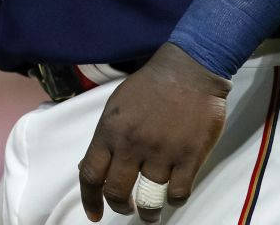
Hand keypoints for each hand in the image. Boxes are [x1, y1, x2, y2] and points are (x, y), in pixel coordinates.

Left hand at [77, 44, 229, 222]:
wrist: (188, 70)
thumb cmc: (150, 86)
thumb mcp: (116, 106)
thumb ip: (106, 137)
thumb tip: (95, 167)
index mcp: (109, 131)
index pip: (90, 174)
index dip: (90, 199)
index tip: (94, 214)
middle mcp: (131, 145)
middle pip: (117, 192)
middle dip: (119, 207)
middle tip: (126, 209)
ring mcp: (162, 153)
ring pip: (149, 199)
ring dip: (148, 212)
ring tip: (150, 214)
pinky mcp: (189, 157)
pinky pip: (178, 193)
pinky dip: (174, 200)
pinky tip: (173, 194)